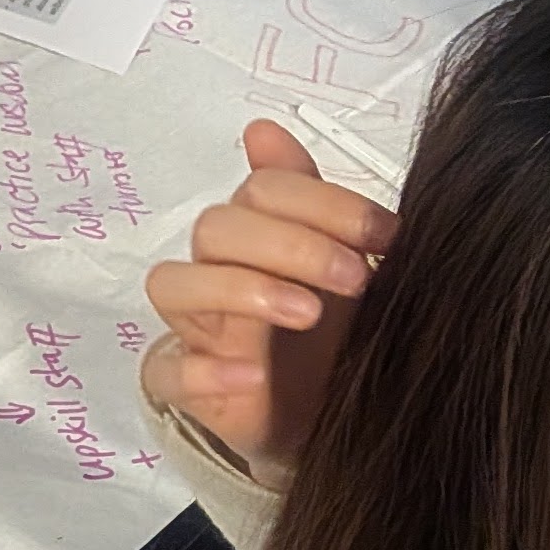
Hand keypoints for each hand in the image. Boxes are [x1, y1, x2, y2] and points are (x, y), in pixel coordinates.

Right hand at [141, 120, 396, 468]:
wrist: (325, 420)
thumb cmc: (329, 337)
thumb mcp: (341, 263)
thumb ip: (315, 200)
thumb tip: (262, 129)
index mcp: (257, 236)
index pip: (263, 190)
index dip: (322, 204)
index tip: (384, 236)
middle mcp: (218, 272)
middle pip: (218, 228)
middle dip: (292, 244)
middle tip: (355, 278)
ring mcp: (197, 329)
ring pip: (176, 283)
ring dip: (244, 289)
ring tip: (307, 314)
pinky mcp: (185, 386)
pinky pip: (165, 371)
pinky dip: (203, 371)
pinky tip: (248, 376)